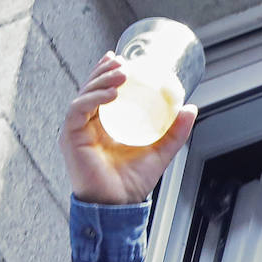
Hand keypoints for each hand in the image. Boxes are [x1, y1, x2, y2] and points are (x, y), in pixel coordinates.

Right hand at [59, 52, 197, 204]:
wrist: (119, 205)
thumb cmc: (133, 181)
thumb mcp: (160, 150)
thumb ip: (175, 131)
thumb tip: (190, 108)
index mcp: (102, 124)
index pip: (100, 91)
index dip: (106, 71)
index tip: (120, 57)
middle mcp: (86, 124)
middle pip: (90, 88)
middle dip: (104, 71)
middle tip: (122, 62)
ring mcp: (76, 130)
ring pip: (84, 95)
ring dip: (101, 80)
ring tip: (122, 74)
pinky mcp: (70, 138)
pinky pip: (77, 111)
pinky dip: (93, 99)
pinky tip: (111, 94)